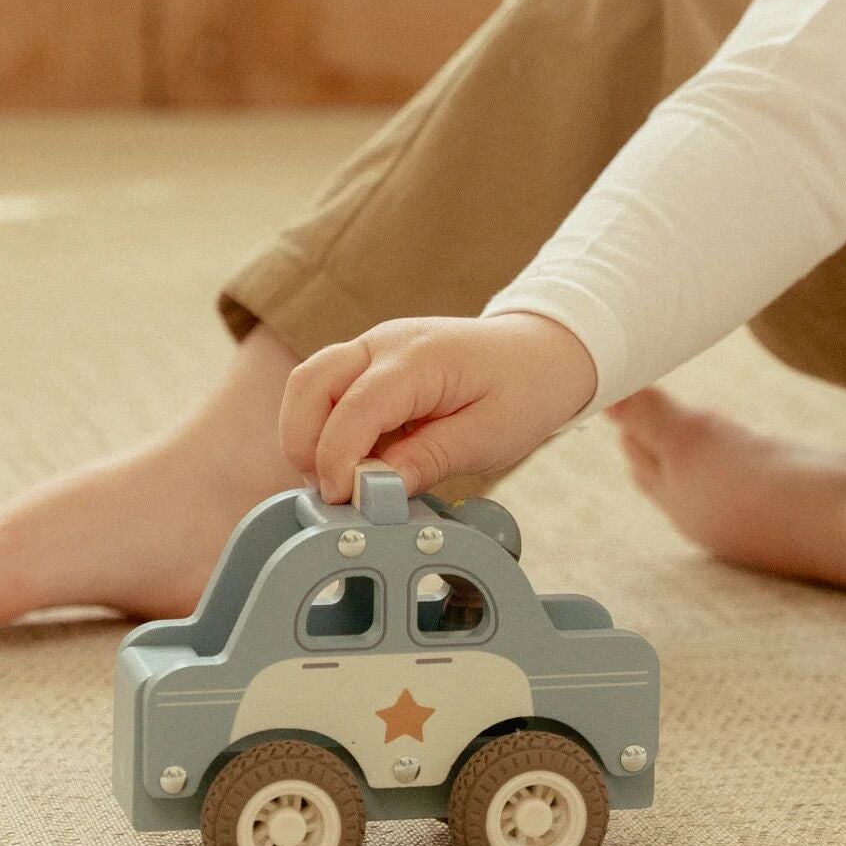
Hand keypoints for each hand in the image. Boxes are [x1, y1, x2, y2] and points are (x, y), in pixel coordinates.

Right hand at [278, 311, 598, 504]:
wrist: (540, 353)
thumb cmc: (522, 391)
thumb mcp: (488, 437)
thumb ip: (427, 461)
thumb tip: (372, 492)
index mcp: (419, 358)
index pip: (355, 406)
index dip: (338, 458)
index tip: (343, 502)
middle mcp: (383, 343)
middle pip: (308, 383)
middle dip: (304, 444)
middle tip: (334, 494)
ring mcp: (370, 349)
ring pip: (306, 385)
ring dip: (307, 436)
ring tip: (344, 481)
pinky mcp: (367, 364)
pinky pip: (324, 392)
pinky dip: (325, 430)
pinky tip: (358, 462)